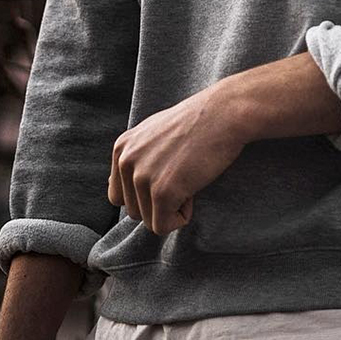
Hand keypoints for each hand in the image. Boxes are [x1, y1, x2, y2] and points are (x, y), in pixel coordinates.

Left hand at [107, 81, 246, 236]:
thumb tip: (115, 191)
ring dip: (172, 208)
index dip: (145, 194)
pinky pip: (163, 226)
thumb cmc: (197, 123)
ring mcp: (141, 176)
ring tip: (188, 177)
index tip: (168, 174)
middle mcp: (125, 161)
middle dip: (159, 203)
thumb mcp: (154, 133)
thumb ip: (134, 158)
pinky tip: (193, 189)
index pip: (118, 196)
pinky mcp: (161, 192)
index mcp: (121, 148)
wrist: (224, 113)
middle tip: (183, 174)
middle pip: (133, 211)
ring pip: (149, 221)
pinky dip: (181, 217)